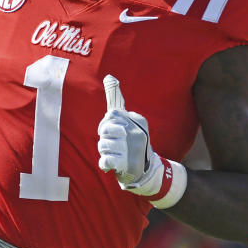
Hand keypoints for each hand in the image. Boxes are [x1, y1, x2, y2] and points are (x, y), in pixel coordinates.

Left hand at [97, 74, 164, 195]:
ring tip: (114, 154)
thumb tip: (109, 76)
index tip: (114, 129)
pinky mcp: (125, 165)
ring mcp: (131, 149)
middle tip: (113, 143)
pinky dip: (105, 163)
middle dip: (104, 137)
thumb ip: (116, 100)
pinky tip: (110, 164)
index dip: (108, 122)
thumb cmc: (131, 141)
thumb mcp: (128, 119)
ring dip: (104, 151)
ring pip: (102, 145)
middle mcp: (136, 133)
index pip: (112, 113)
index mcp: (138, 120)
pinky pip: (105, 161)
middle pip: (105, 128)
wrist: (145, 170)